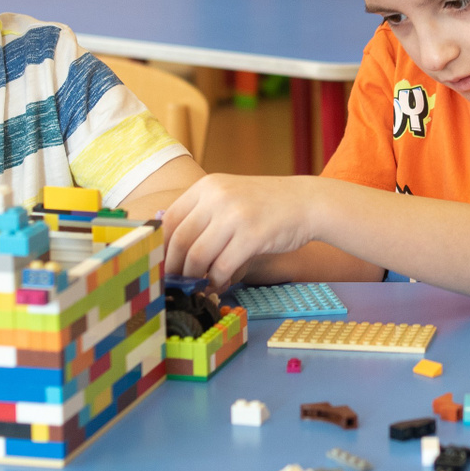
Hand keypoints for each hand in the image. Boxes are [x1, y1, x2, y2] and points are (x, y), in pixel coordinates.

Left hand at [162, 174, 322, 290]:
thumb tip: (170, 248)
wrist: (307, 202)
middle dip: (175, 267)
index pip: (170, 220)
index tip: (162, 265)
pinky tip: (220, 283)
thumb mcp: (230, 196)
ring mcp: (236, 215)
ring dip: (195, 277)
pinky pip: (223, 266)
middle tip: (177, 282)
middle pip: (181, 240)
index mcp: (208, 186)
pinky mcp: (253, 235)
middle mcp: (218, 196)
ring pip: (199, 256)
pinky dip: (217, 280)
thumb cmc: (265, 205)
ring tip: (199, 284)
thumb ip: (202, 214)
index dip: (162, 247)